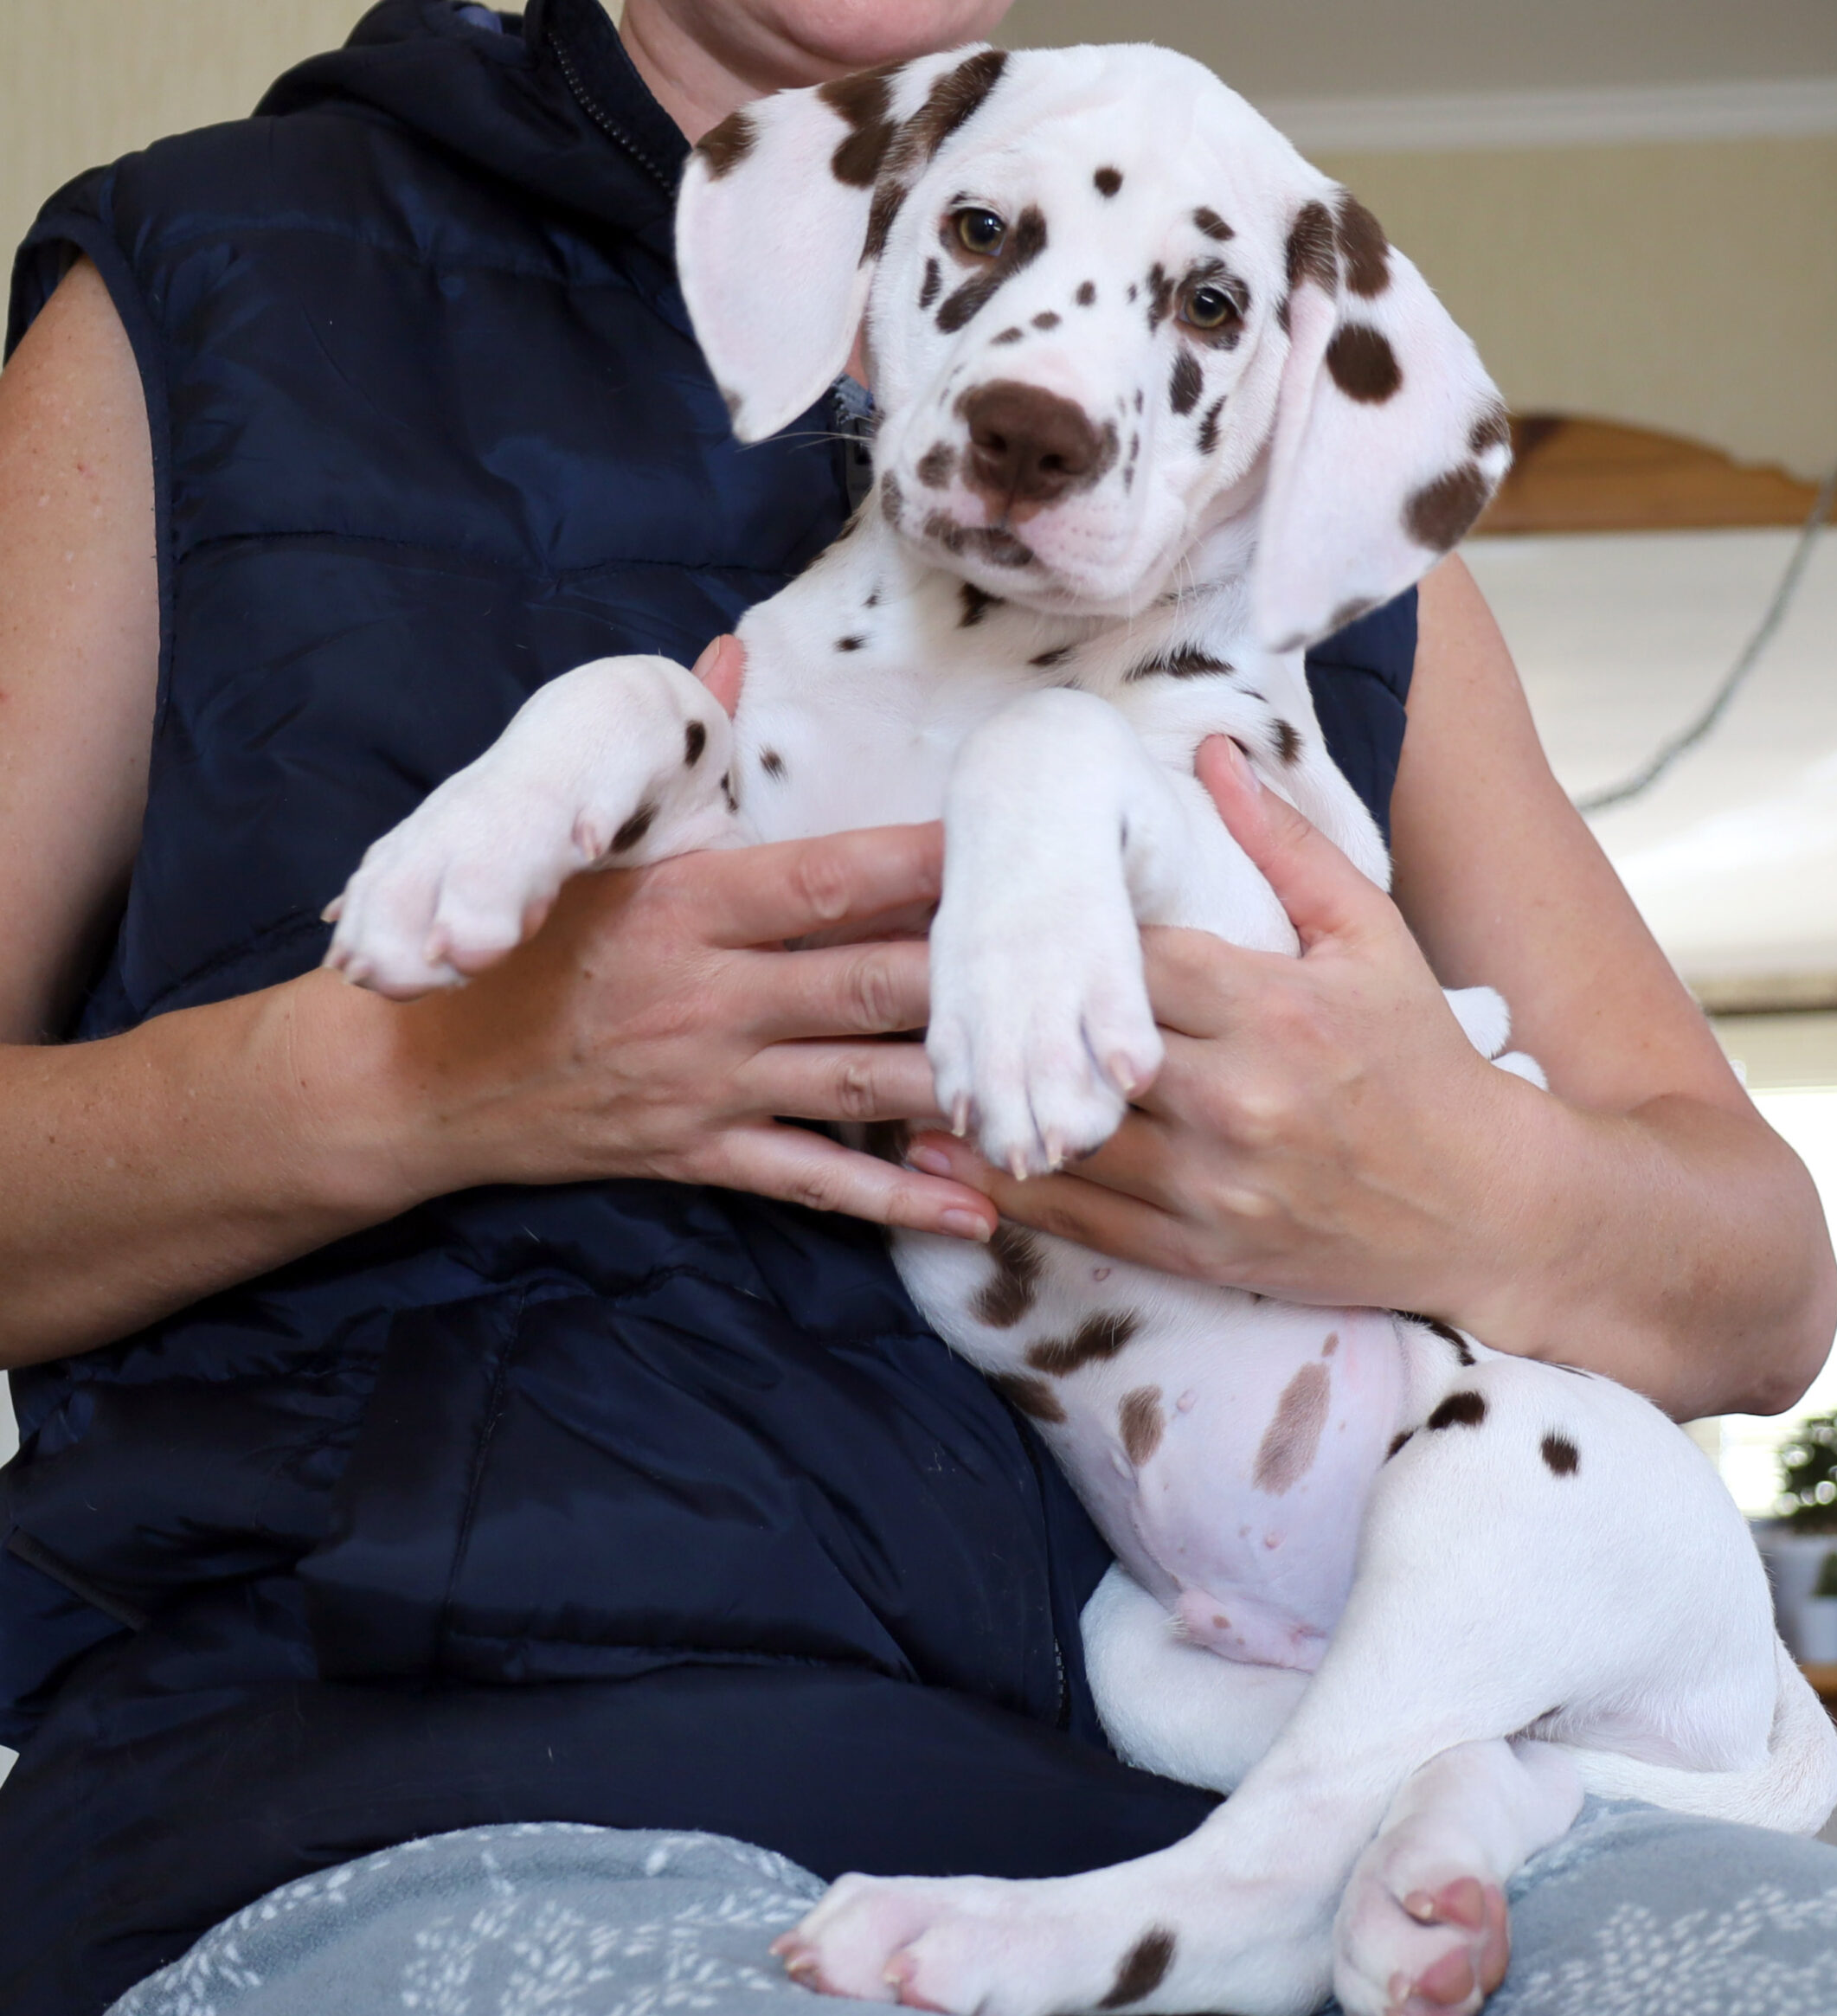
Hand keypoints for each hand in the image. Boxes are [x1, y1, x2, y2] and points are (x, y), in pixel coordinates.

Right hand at [324, 634, 997, 1240]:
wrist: (408, 1078)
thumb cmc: (518, 949)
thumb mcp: (595, 847)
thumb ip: (679, 751)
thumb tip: (733, 649)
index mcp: (691, 902)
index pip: (832, 877)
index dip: (932, 866)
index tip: (1020, 851)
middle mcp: (707, 991)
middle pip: (871, 980)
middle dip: (980, 981)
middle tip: (1086, 978)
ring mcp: (706, 1081)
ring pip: (859, 1082)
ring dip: (961, 1087)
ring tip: (1061, 1096)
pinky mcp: (696, 1154)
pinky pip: (811, 1182)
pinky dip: (894, 1196)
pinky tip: (977, 1202)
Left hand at [905, 735, 1541, 1312]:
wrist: (1485, 1210)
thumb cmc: (1426, 1061)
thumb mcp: (1373, 937)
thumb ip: (1285, 848)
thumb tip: (1210, 752)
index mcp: (1279, 1009)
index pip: (1138, 958)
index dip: (1062, 933)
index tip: (992, 901)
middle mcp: (1240, 1099)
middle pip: (1085, 1047)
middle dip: (1004, 1013)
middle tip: (896, 974)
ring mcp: (1217, 1187)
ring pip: (1068, 1137)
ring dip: (983, 1102)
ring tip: (885, 1065)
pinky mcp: (1204, 1253)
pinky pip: (1085, 1221)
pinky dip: (1013, 1187)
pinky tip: (952, 1151)